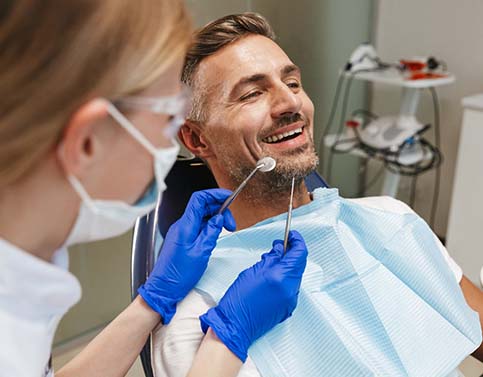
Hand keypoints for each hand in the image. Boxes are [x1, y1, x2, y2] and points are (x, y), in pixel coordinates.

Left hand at [138, 189, 235, 323]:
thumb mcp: (201, 252)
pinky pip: (198, 225)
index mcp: (185, 226)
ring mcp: (181, 231)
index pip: (199, 199)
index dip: (215, 195)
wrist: (164, 288)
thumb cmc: (179, 274)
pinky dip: (209, 226)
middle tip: (231, 224)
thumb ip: (211, 232)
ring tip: (226, 230)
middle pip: (202, 206)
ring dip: (216, 218)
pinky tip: (216, 235)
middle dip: (220, 209)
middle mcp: (182, 225)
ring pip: (201, 216)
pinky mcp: (182, 238)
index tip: (229, 197)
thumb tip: (219, 218)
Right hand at [199, 230, 307, 361]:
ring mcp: (291, 299)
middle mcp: (290, 289)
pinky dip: (285, 278)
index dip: (297, 241)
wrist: (235, 325)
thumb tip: (280, 249)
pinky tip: (272, 276)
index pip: (299, 253)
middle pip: (299, 264)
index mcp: (281, 277)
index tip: (292, 235)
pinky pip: (291, 287)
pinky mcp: (288, 307)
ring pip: (295, 275)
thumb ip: (270, 259)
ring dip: (287, 266)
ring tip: (271, 262)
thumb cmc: (239, 299)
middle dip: (291, 253)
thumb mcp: (253, 271)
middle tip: (278, 246)